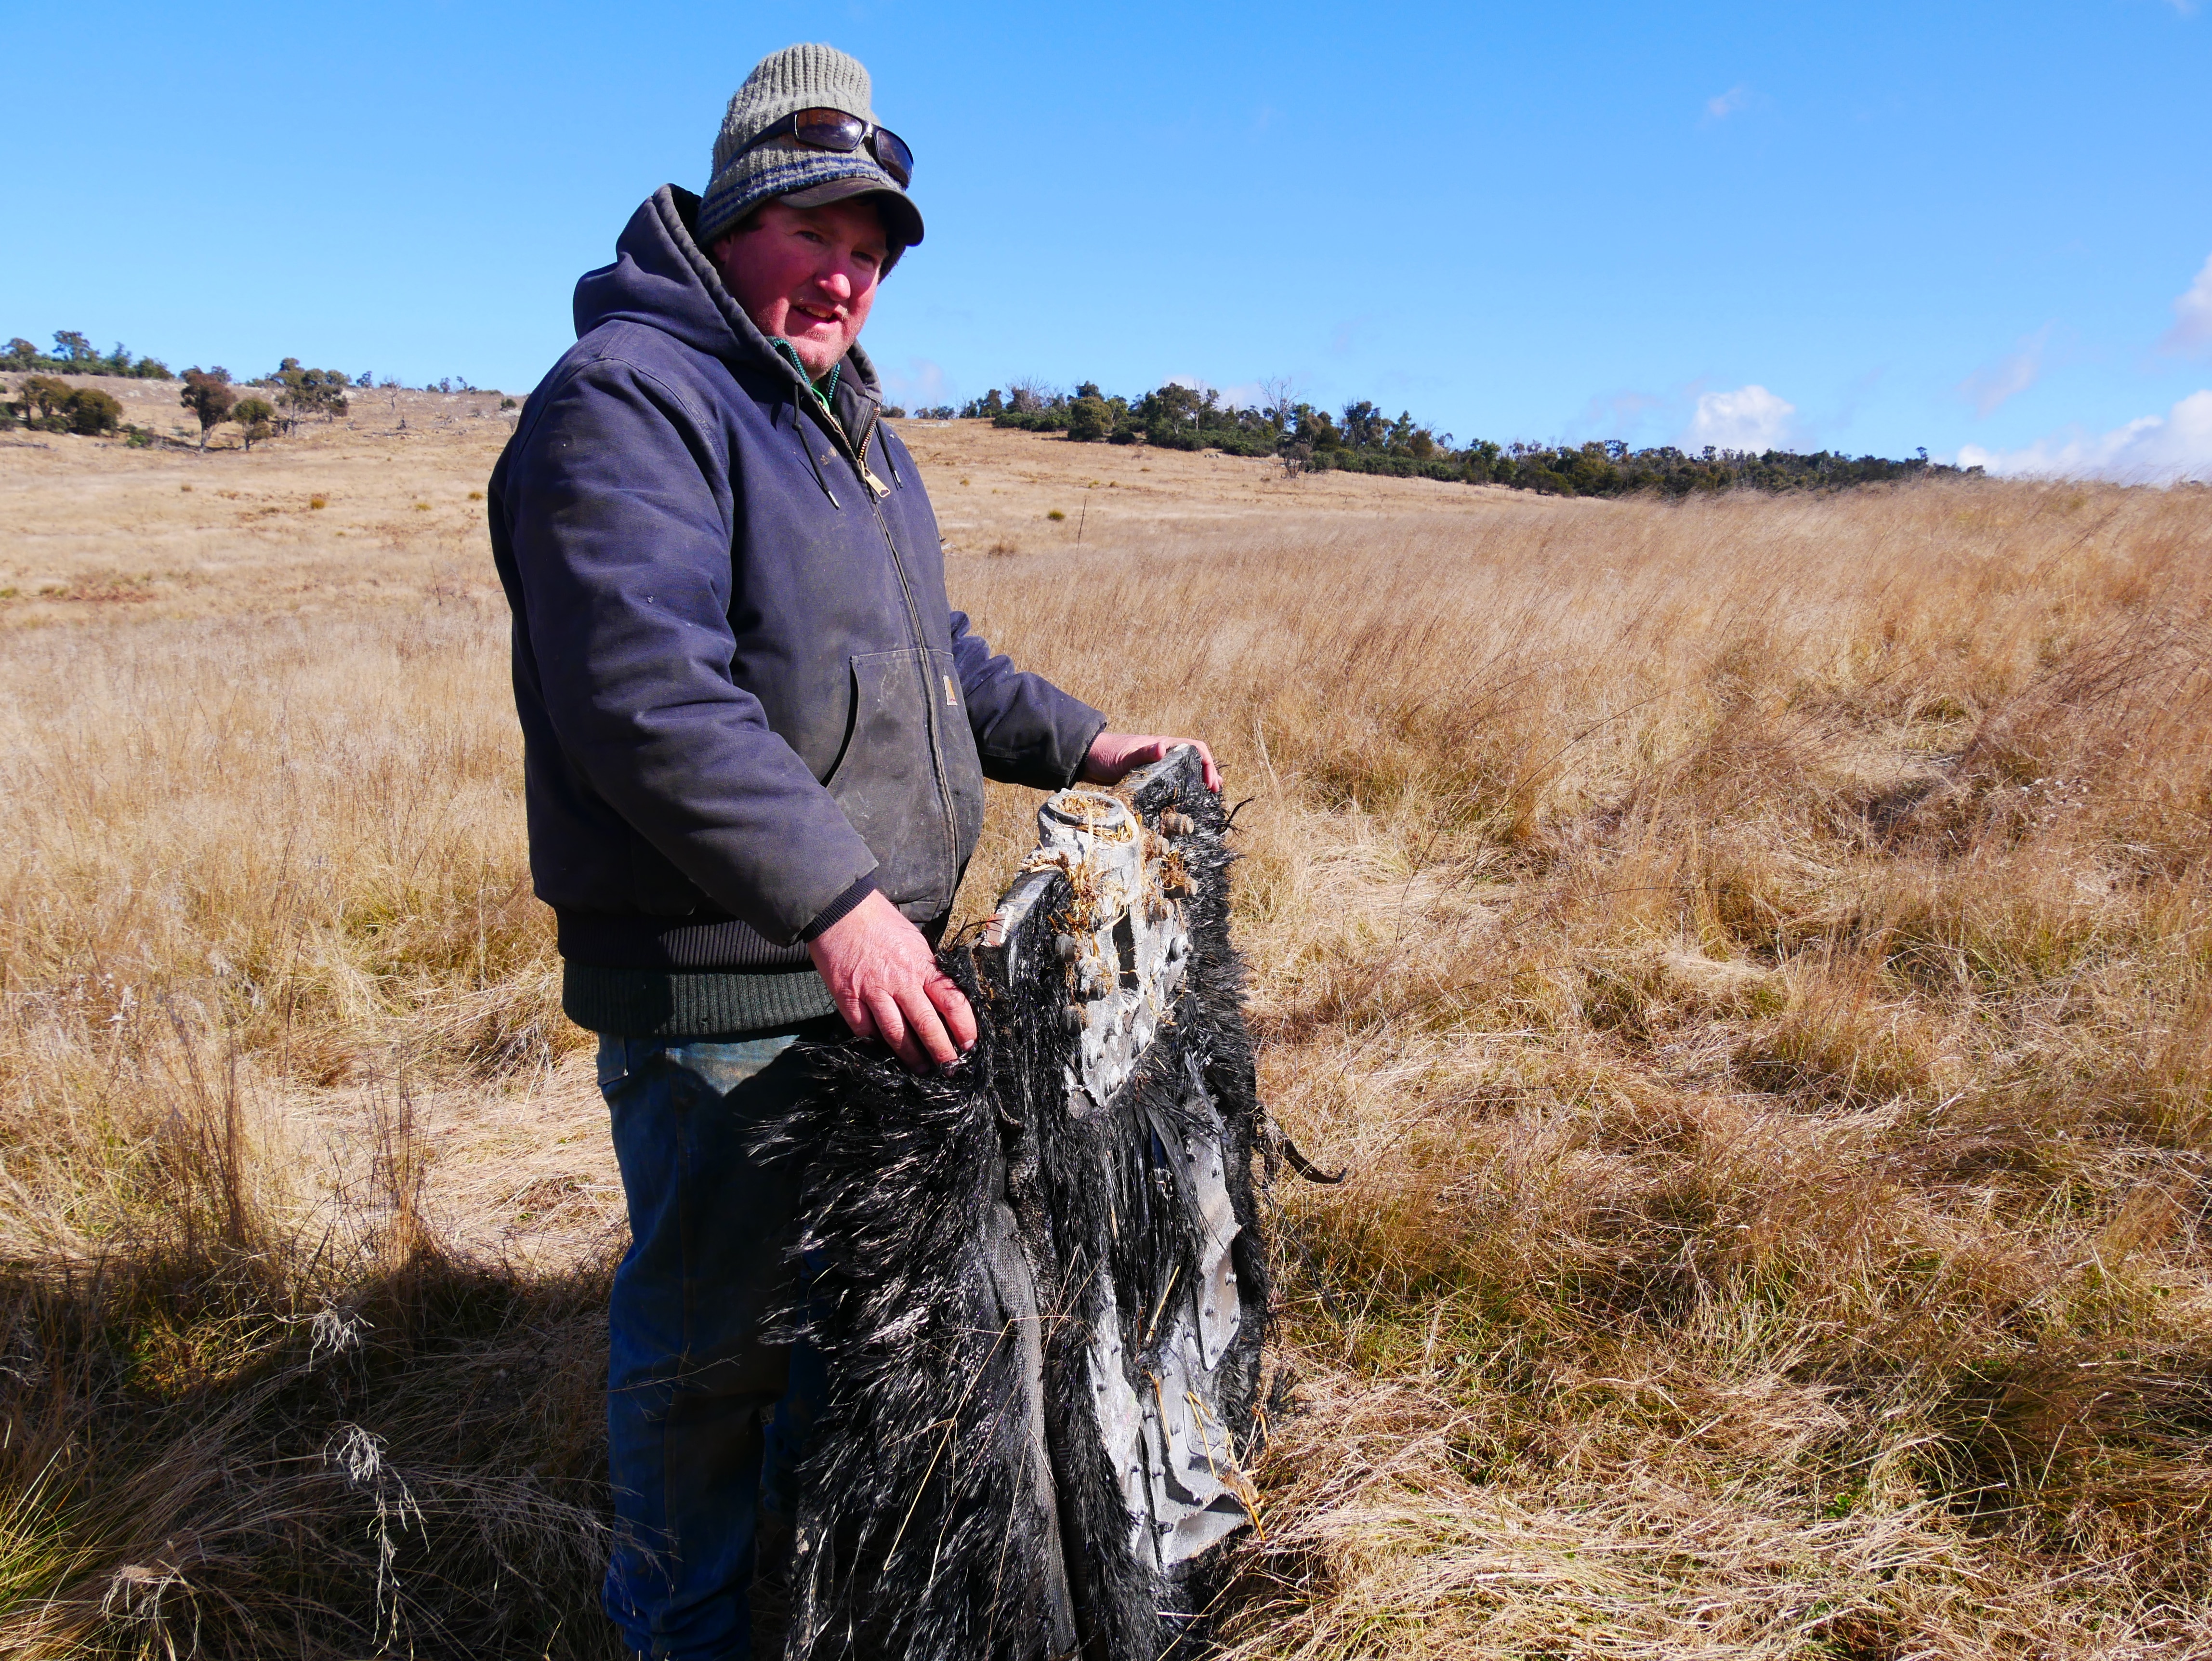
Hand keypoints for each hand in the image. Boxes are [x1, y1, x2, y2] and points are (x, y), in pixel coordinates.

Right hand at [807, 889, 976, 1071]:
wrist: (840, 909)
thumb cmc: (882, 923)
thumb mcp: (914, 943)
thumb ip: (927, 971)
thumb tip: (942, 998)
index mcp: (922, 966)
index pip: (952, 1001)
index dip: (965, 1026)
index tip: (971, 1044)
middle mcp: (900, 981)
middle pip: (926, 1024)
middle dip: (941, 1051)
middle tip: (950, 1068)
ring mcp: (873, 991)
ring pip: (896, 1033)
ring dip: (911, 1056)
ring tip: (921, 1069)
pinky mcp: (848, 997)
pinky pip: (864, 1029)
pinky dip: (874, 1043)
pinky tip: (883, 1053)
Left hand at [1080, 732, 1221, 792]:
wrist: (1088, 760)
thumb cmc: (1106, 755)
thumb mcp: (1125, 756)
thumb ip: (1143, 752)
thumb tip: (1162, 747)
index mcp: (1163, 745)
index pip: (1195, 749)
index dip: (1207, 763)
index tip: (1211, 783)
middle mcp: (1163, 753)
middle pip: (1194, 759)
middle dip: (1207, 773)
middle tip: (1215, 791)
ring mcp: (1157, 765)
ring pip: (1184, 770)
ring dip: (1197, 780)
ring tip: (1208, 795)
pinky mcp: (1149, 776)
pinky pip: (1172, 780)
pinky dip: (1182, 787)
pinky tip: (1184, 800)